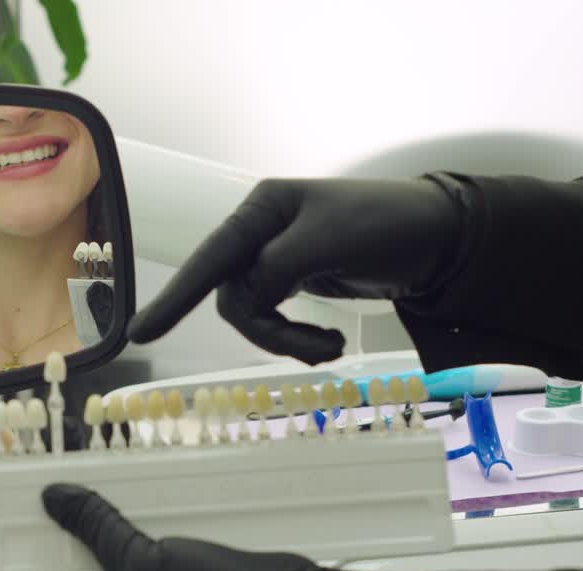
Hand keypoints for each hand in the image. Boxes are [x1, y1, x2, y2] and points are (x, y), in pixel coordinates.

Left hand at [40, 483, 322, 570]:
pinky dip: (146, 516)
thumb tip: (53, 498)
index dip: (43, 539)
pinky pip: (152, 542)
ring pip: (122, 546)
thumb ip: (94, 525)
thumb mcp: (139, 559)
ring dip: (115, 512)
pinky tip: (143, 487)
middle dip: (81, 520)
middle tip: (69, 476)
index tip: (34, 499)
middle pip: (88, 560)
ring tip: (103, 474)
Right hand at [127, 177, 465, 363]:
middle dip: (269, 331)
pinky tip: (328, 341)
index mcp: (261, 211)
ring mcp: (278, 259)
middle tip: (317, 348)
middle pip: (233, 297)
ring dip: (287, 340)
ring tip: (330, 347)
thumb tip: (243, 298)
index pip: (209, 260)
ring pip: (254, 314)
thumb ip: (274, 270)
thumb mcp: (327, 243)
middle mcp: (261, 233)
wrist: (440, 237)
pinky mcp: (297, 281)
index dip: (175, 298)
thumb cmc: (386, 224)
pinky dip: (297, 337)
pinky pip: (275, 318)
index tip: (141, 333)